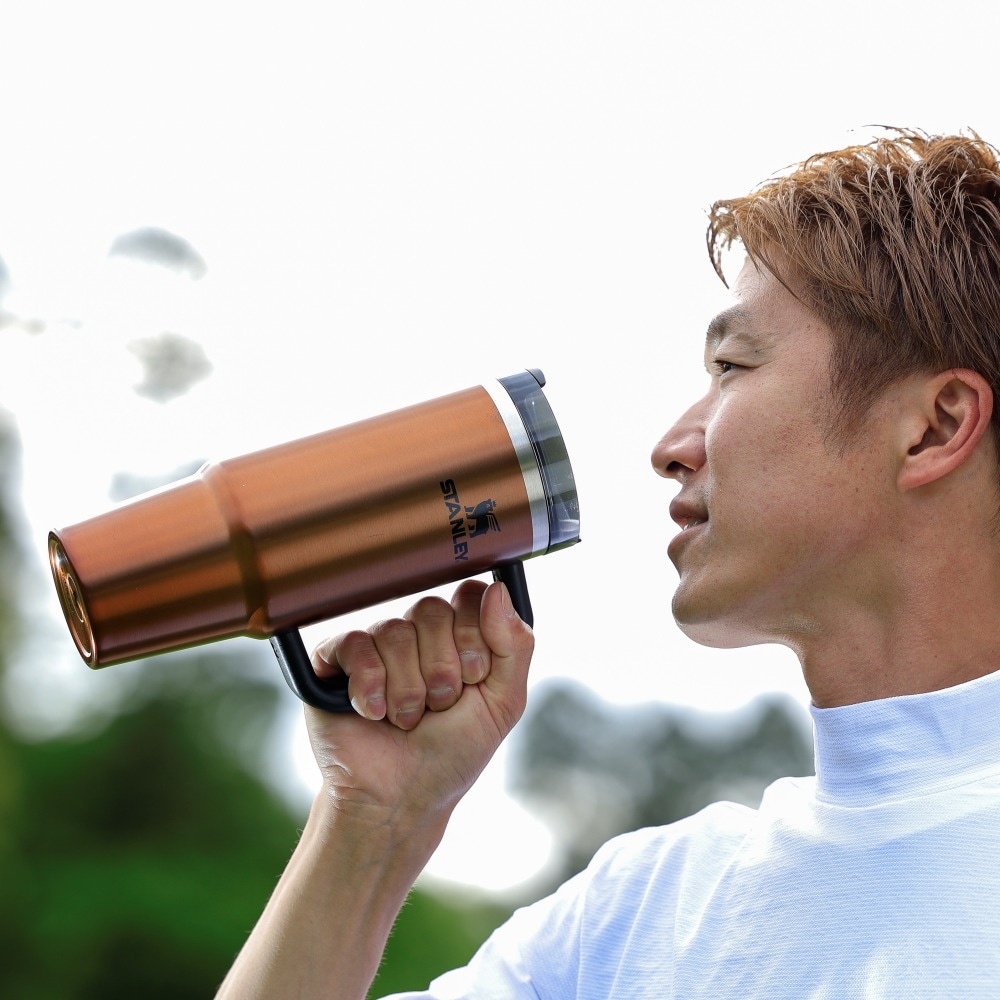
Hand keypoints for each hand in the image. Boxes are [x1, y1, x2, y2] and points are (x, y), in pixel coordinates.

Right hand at [303, 579, 533, 833]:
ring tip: (406, 720)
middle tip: (439, 707)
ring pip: (395, 631)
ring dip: (408, 690)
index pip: (468, 595)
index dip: (473, 636)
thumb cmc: (452, 752)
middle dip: (442, 670)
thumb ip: (514, 645)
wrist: (401, 799)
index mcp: (457, 635)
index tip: (473, 677)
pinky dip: (371, 686)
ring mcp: (375, 644)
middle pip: (431, 610)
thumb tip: (498, 590)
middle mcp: (415, 632)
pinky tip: (374, 713)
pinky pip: (355, 644)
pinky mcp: (334, 660)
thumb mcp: (503, 703)